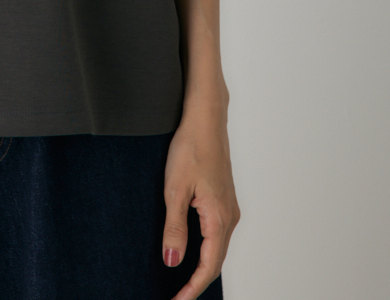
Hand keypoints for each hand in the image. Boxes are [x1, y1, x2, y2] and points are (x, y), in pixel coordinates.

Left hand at [161, 102, 239, 298]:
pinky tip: (192, 251)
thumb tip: (172, 262)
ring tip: (182, 281)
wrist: (205, 120)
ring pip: (217, 248)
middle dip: (196, 282)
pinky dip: (205, 250)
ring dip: (202, 267)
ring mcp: (228, 208)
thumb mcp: (175, 189)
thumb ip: (174, 228)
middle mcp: (229, 217)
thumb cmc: (191, 148)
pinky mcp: (223, 200)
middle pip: (215, 262)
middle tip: (177, 298)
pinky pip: (217, 234)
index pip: (208, 267)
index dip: (192, 288)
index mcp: (219, 218)